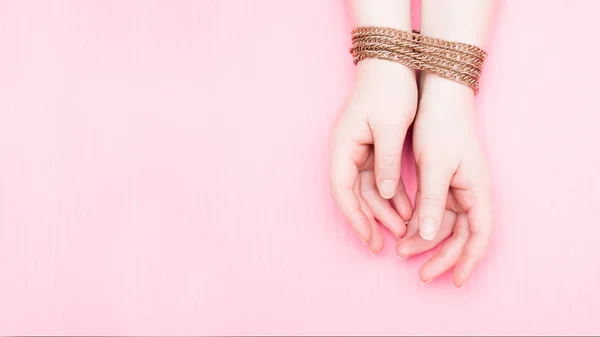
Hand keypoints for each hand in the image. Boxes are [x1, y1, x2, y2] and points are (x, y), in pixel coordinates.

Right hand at [330, 59, 415, 252]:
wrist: (392, 60)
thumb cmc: (388, 88)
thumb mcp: (389, 126)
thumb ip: (386, 162)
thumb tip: (385, 195)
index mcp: (342, 147)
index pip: (342, 191)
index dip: (354, 219)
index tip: (369, 240)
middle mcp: (345, 151)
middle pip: (352, 195)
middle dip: (368, 221)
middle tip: (382, 246)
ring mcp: (357, 149)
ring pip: (367, 189)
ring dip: (382, 210)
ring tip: (402, 231)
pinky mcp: (371, 147)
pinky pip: (378, 177)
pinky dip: (390, 194)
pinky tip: (405, 209)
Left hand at [397, 75, 492, 286]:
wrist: (439, 95)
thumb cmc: (442, 127)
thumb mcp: (436, 167)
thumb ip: (433, 202)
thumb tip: (430, 235)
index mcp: (477, 190)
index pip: (479, 235)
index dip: (468, 260)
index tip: (455, 282)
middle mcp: (471, 191)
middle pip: (461, 234)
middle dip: (442, 256)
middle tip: (421, 275)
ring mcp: (457, 186)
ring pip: (444, 223)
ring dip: (426, 239)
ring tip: (402, 251)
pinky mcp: (442, 179)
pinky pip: (433, 208)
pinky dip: (421, 221)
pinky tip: (403, 230)